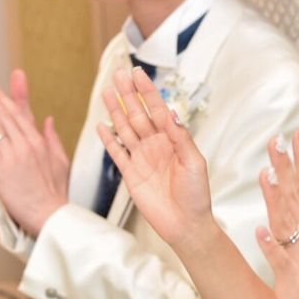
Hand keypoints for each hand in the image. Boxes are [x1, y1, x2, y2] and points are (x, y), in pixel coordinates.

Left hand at [0, 77, 70, 233]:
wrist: (48, 211)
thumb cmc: (54, 190)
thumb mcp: (59, 160)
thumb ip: (52, 138)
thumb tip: (49, 120)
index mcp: (38, 141)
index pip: (17, 114)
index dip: (2, 99)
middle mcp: (25, 144)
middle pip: (3, 115)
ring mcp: (13, 154)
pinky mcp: (1, 167)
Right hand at [96, 67, 215, 247]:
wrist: (186, 225)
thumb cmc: (197, 195)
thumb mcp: (194, 163)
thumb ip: (180, 138)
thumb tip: (169, 113)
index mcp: (173, 140)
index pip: (157, 109)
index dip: (147, 91)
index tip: (137, 73)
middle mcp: (156, 145)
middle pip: (138, 114)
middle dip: (128, 94)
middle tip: (118, 73)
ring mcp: (142, 159)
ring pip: (125, 129)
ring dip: (116, 111)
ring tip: (107, 92)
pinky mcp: (131, 175)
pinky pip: (117, 153)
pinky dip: (109, 140)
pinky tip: (102, 126)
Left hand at [255, 129, 298, 298]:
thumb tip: (294, 195)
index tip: (298, 135)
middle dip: (289, 167)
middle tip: (277, 140)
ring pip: (290, 222)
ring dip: (277, 196)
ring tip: (265, 171)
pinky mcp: (294, 281)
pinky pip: (281, 260)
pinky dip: (271, 245)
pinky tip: (260, 230)